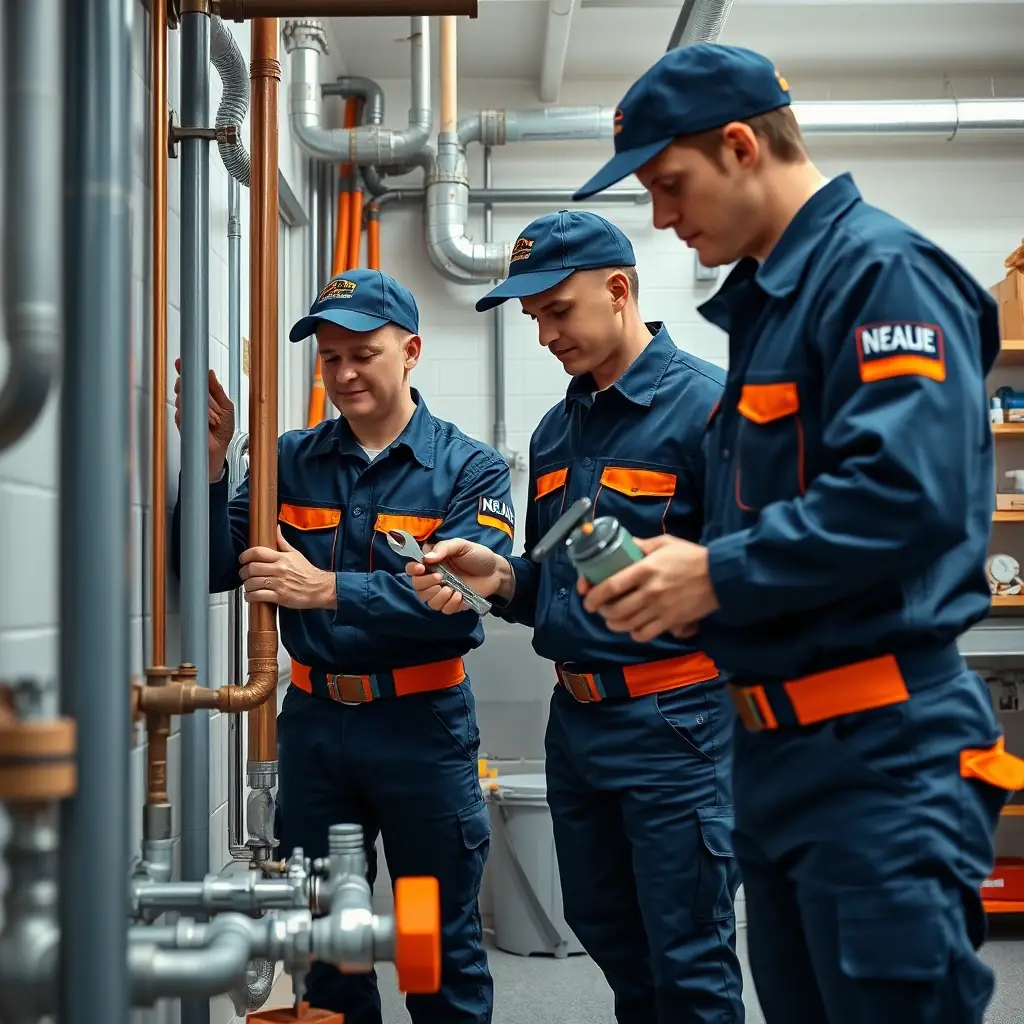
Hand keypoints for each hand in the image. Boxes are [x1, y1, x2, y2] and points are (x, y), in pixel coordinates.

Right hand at [173, 358, 234, 480]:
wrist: (219, 449)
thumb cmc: (222, 430)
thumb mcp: (226, 407)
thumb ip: (217, 390)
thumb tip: (210, 373)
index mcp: (201, 396)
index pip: (190, 380)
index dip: (185, 370)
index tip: (181, 362)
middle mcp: (191, 402)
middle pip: (183, 385)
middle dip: (193, 387)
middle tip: (204, 395)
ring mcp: (184, 411)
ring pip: (185, 397)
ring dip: (203, 405)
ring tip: (214, 417)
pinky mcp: (182, 421)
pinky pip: (184, 411)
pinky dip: (199, 415)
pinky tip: (207, 421)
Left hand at [239, 526, 336, 609]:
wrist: (320, 588)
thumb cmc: (308, 572)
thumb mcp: (296, 554)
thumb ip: (282, 542)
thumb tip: (276, 529)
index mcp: (282, 558)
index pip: (257, 552)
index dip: (245, 555)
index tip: (242, 559)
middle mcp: (279, 569)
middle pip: (252, 568)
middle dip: (243, 572)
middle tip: (244, 574)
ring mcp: (279, 584)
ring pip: (252, 583)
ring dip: (246, 585)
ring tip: (248, 586)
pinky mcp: (280, 597)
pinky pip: (258, 596)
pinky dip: (250, 596)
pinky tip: (251, 596)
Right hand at [404, 538, 509, 613]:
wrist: (496, 572)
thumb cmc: (478, 555)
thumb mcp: (461, 545)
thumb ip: (444, 548)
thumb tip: (427, 558)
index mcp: (433, 561)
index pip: (412, 568)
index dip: (412, 569)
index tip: (421, 568)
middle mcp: (434, 577)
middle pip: (417, 586)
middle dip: (426, 583)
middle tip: (440, 577)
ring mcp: (443, 591)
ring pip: (428, 601)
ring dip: (438, 596)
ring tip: (452, 589)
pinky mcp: (452, 603)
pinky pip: (443, 609)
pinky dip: (450, 604)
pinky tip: (460, 596)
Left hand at [579, 535, 718, 641]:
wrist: (720, 575)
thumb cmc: (691, 556)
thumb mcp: (664, 543)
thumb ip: (640, 545)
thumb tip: (622, 545)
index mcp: (645, 569)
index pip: (612, 585)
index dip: (594, 595)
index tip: (587, 599)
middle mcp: (650, 591)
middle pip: (616, 609)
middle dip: (603, 612)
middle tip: (600, 609)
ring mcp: (660, 609)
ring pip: (628, 624)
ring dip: (615, 624)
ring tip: (613, 619)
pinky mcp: (671, 622)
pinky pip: (645, 634)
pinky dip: (635, 633)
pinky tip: (634, 627)